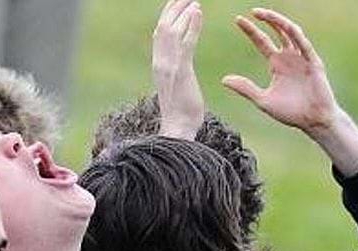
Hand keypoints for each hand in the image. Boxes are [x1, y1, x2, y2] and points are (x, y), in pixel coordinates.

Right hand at [153, 0, 204, 138]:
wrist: (177, 130)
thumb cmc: (182, 114)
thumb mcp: (177, 88)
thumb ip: (177, 73)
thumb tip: (179, 67)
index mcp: (159, 65)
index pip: (160, 34)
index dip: (167, 16)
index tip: (177, 3)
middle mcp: (160, 62)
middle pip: (163, 26)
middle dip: (173, 7)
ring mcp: (168, 66)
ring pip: (171, 30)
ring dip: (182, 11)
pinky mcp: (180, 71)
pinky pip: (185, 43)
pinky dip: (191, 25)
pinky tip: (198, 11)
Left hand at [221, 7, 357, 174]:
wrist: (313, 121)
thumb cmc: (291, 112)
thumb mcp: (263, 100)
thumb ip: (245, 88)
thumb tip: (224, 80)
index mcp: (276, 64)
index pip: (262, 41)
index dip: (251, 30)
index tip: (238, 20)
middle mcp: (289, 57)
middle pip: (276, 31)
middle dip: (266, 20)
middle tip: (252, 12)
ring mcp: (302, 57)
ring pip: (290, 32)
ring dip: (279, 22)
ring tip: (267, 14)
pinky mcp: (313, 62)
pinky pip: (304, 44)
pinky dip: (295, 35)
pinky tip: (285, 27)